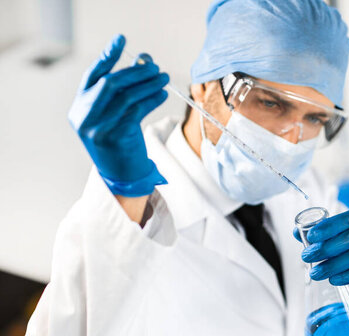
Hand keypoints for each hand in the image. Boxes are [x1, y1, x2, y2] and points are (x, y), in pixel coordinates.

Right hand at [68, 34, 169, 196]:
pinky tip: (162, 93)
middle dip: (135, 71)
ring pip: (125, 95)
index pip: (92, 75)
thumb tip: (145, 60)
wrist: (122, 177)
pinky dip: (151, 98)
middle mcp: (84, 117)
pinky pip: (136, 110)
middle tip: (155, 67)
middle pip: (110, 83)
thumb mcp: (115, 115)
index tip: (121, 40)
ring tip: (164, 78)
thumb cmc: (121, 142)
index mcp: (79, 108)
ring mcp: (97, 128)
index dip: (107, 56)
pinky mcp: (115, 136)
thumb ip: (124, 91)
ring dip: (148, 83)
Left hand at [295, 205, 348, 298]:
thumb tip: (297, 232)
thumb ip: (327, 231)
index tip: (310, 237)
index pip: (345, 219)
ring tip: (316, 273)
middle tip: (307, 257)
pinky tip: (334, 279)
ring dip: (332, 266)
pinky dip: (347, 276)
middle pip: (348, 239)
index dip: (326, 228)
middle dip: (324, 249)